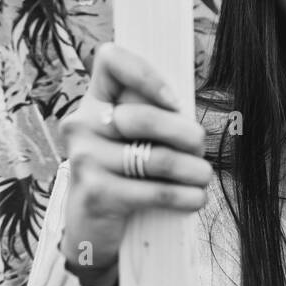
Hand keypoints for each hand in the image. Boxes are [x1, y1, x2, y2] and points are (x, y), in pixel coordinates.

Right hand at [59, 43, 210, 285]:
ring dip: (193, 169)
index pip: (109, 59)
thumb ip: (154, 116)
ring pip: (156, 157)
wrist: (90, 227)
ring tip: (204, 176)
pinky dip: (185, 195)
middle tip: (200, 148)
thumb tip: (191, 114)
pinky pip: (154, 191)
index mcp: (94, 101)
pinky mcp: (96, 193)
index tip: (174, 102)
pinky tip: (195, 198)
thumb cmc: (124, 173)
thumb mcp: (134, 138)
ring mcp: (84, 159)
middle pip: (144, 116)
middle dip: (185, 134)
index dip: (146, 73)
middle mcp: (81, 124)